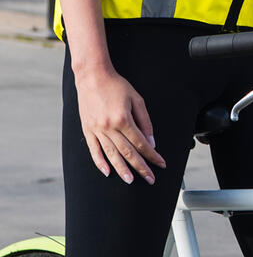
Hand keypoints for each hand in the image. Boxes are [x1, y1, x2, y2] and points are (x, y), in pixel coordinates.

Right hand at [74, 67, 166, 183]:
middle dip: (140, 167)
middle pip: (127, 152)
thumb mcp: (136, 99)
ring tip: (130, 180)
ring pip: (111, 154)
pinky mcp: (87, 130)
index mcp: (123, 119)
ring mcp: (97, 130)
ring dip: (122, 169)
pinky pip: (94, 150)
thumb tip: (151, 141)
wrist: (92, 76)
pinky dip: (100, 162)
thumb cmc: (117, 86)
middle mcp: (109, 127)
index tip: (161, 164)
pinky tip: (107, 171)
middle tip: (150, 179)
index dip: (152, 155)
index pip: (141, 143)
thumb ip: (145, 121)